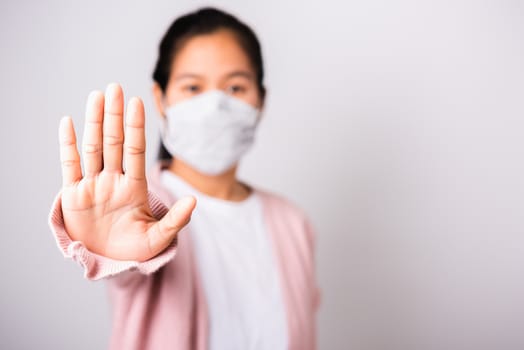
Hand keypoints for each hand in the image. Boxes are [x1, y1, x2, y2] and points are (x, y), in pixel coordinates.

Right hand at [59, 83, 195, 261]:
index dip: (136, 127)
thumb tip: (193, 201)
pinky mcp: (73, 196)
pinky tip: (68, 123)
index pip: (135, 150)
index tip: (137, 103)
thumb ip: (176, 220)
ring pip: (92, 147)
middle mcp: (113, 180)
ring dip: (93, 122)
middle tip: (115, 87)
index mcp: (134, 187)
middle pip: (113, 141)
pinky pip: (69, 166)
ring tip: (97, 96)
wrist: (109, 262)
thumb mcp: (159, 239)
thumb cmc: (135, 249)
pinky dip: (67, 145)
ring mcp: (93, 185)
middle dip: (114, 115)